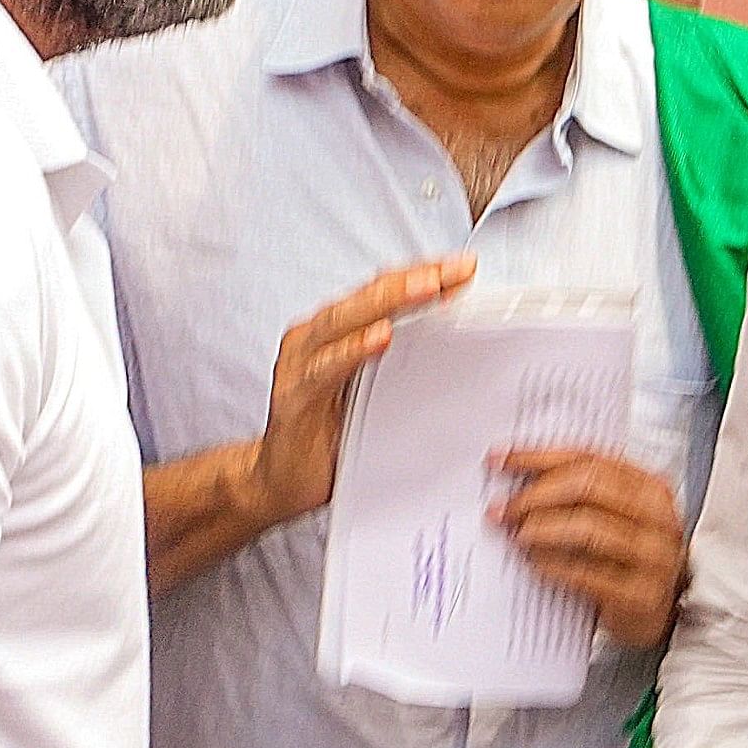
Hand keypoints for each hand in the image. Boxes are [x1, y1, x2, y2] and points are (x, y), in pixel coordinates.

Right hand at [244, 254, 475, 523]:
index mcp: (337, 332)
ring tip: (428, 288)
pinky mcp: (295, 396)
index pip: (383, 292)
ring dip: (389, 302)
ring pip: (345, 320)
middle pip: (368, 297)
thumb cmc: (331, 433)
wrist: (283, 478)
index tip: (464, 268)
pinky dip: (353, 350)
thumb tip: (456, 340)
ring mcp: (301, 363)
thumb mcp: (375, 391)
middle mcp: (316, 338)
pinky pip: (326, 368)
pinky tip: (380, 338)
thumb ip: (401, 361)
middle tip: (454, 269)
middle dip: (414, 279)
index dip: (422, 276)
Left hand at [496, 447, 688, 644]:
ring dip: (542, 528)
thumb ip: (583, 491)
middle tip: (505, 507)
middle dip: (537, 494)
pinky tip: (534, 562)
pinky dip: (552, 564)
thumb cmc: (632, 557)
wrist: (663, 609)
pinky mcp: (639, 595)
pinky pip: (586, 573)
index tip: (501, 460)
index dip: (539, 456)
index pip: (589, 458)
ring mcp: (653, 557)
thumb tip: (519, 475)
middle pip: (588, 486)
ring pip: (588, 527)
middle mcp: (657, 518)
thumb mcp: (619, 516)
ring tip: (517, 533)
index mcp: (650, 487)